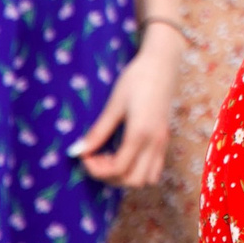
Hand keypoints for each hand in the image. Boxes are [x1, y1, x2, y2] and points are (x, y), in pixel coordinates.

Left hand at [75, 29, 179, 186]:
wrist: (163, 62)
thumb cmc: (137, 78)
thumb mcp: (114, 103)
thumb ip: (98, 131)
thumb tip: (78, 150)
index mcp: (140, 133)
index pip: (117, 169)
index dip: (95, 168)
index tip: (83, 155)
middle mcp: (154, 142)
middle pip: (132, 180)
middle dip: (110, 176)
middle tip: (96, 158)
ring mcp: (162, 141)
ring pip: (146, 178)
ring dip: (126, 176)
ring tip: (111, 158)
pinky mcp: (165, 138)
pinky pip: (155, 167)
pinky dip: (139, 169)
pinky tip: (126, 153)